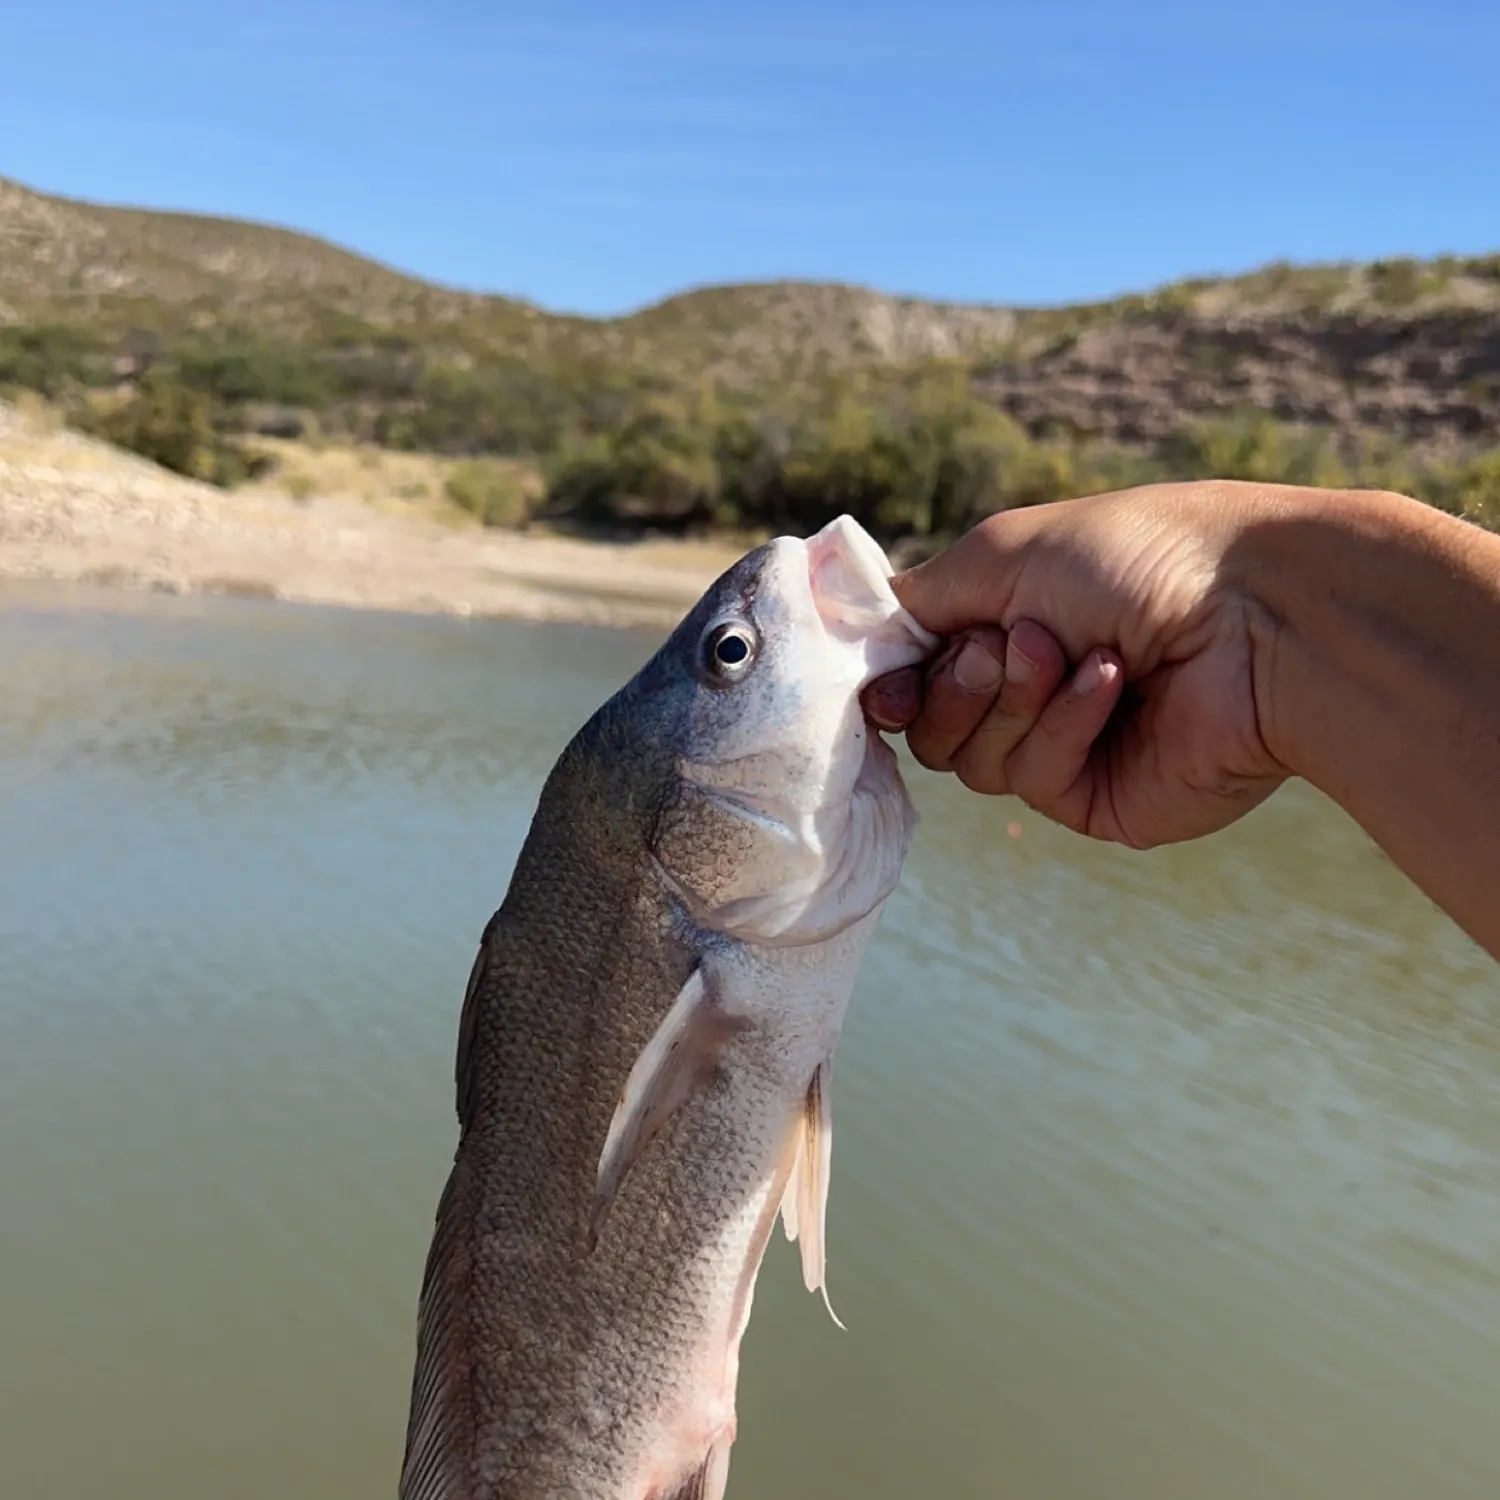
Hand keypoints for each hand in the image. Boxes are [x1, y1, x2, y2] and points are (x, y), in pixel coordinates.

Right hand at [864, 482, 1291, 848]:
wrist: (1253, 611)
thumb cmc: (1136, 557)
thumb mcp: (1004, 551)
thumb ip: (918, 597)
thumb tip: (859, 630)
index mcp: (1010, 624)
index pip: (916, 672)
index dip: (891, 680)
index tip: (882, 678)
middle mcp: (1030, 690)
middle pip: (930, 727)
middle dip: (958, 685)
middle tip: (1007, 643)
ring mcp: (1063, 748)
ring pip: (972, 761)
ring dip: (1014, 699)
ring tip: (1073, 652)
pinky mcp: (1097, 799)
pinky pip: (1032, 780)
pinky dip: (1063, 724)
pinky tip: (1114, 683)